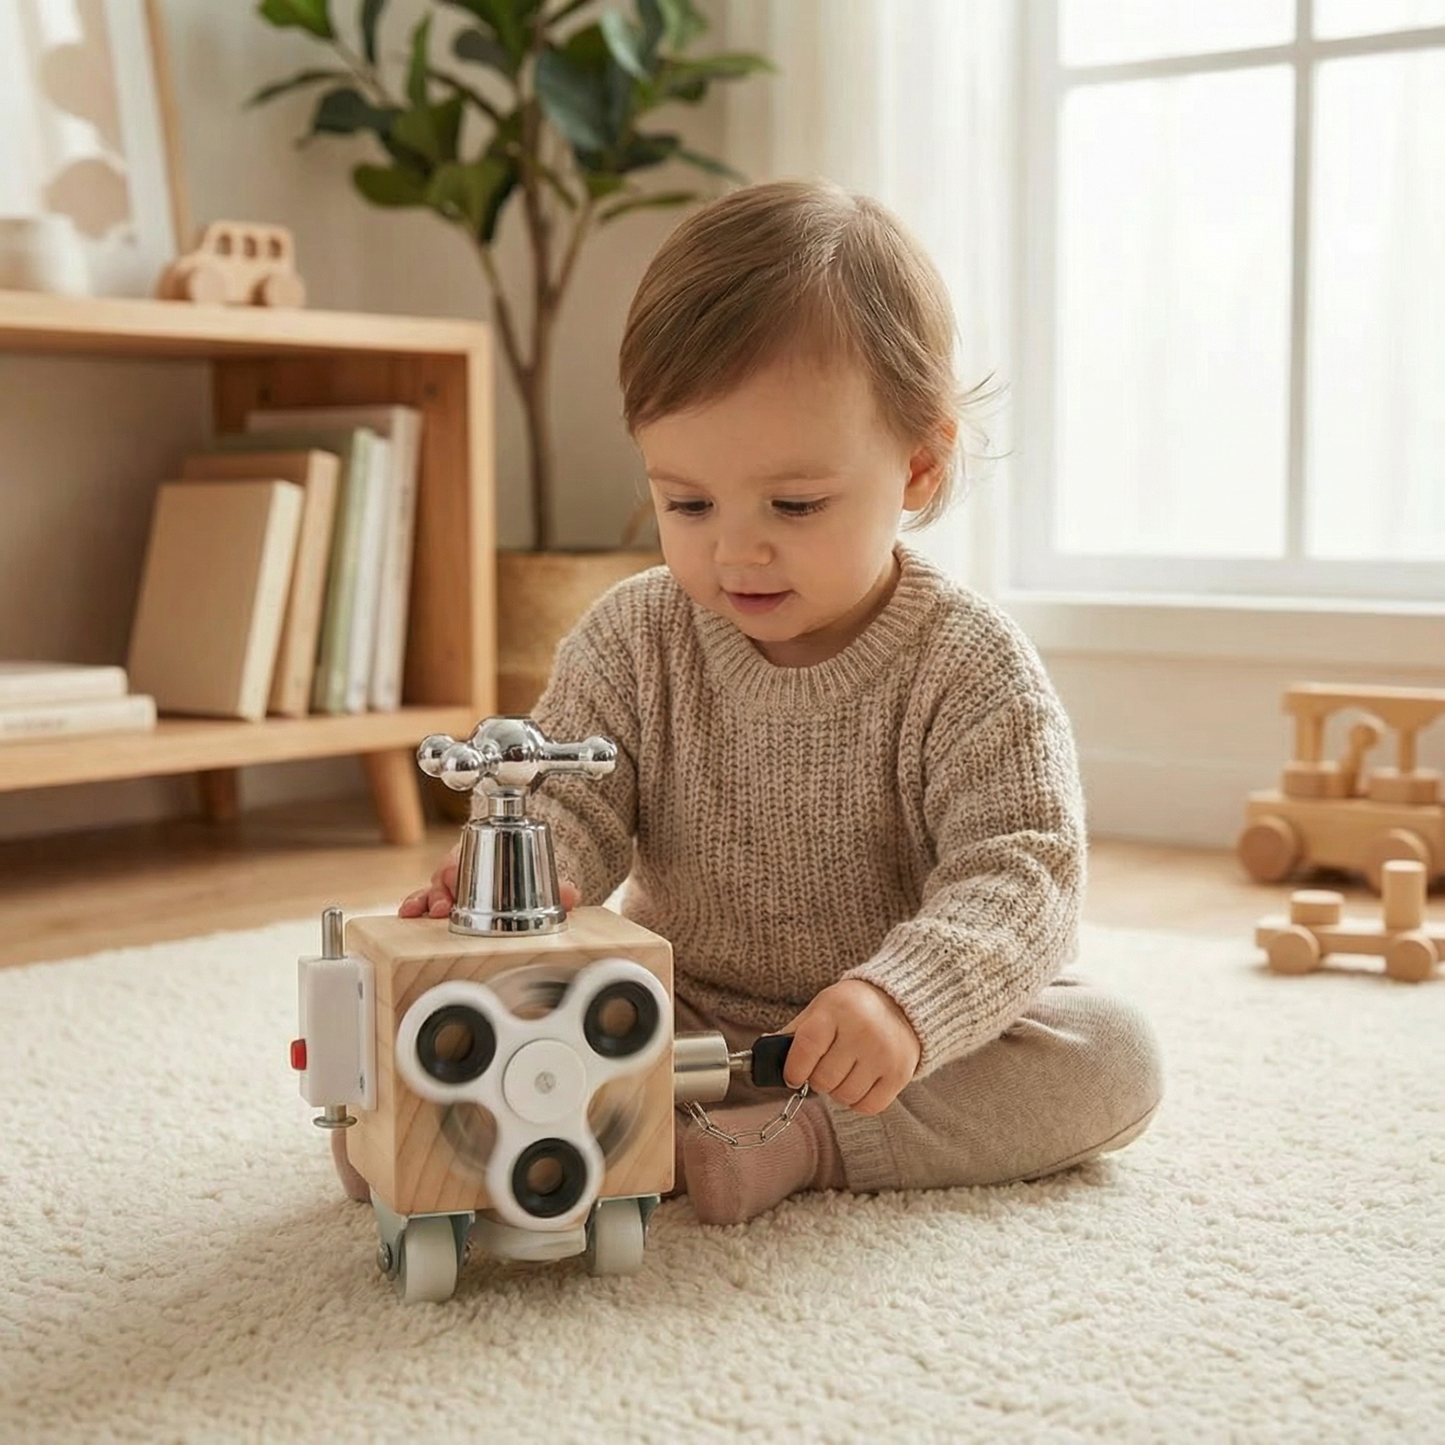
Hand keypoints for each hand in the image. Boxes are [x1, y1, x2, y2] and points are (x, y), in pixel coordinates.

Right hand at [399, 844, 580, 917]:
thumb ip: (555, 886)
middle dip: (441, 891)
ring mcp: (452, 884)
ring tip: (417, 913)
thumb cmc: (524, 868)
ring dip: (423, 900)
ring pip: (432, 887)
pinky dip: (416, 906)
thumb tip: (572, 895)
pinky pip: (426, 901)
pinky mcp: (446, 900)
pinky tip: (407, 915)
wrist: (520, 866)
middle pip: (445, 874)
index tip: (454, 885)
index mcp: (486, 851)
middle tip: (441, 908)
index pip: (465, 857)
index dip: (457, 871)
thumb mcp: (540, 876)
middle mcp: (465, 865)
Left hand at [781, 979, 920, 1115]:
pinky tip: (860, 1082)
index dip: (794, 1069)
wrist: (901, 1003)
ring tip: (843, 1072)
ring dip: (838, 1091)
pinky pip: (868, 1107)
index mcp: (837, 1010)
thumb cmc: (850, 1009)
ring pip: (845, 1096)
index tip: (792, 1077)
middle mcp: (863, 1030)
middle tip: (823, 1068)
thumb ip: (794, 1034)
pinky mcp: (900, 1073)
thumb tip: (763, 1058)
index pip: (807, 1047)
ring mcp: (884, 1053)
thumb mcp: (821, 1009)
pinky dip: (858, 1101)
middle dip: (817, 1080)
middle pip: (824, 1079)